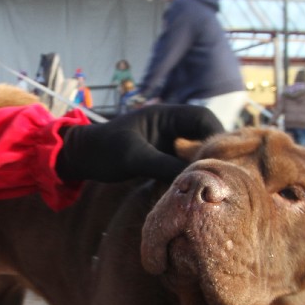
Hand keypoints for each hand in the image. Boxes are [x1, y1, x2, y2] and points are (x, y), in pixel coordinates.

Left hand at [56, 105, 222, 183]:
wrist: (80, 157)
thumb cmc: (102, 149)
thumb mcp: (133, 157)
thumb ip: (163, 165)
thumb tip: (195, 179)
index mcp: (166, 114)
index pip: (203, 118)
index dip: (217, 136)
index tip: (224, 159)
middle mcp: (170, 126)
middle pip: (204, 135)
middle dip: (213, 153)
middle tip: (223, 176)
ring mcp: (166, 142)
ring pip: (195, 151)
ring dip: (202, 166)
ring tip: (211, 185)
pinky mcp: (161, 157)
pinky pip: (183, 164)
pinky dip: (189, 174)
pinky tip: (193, 189)